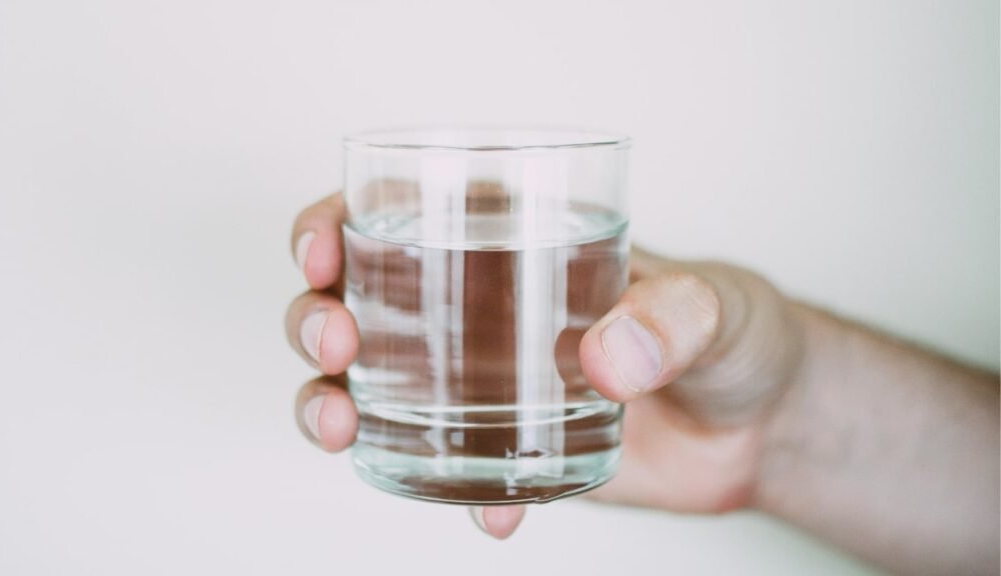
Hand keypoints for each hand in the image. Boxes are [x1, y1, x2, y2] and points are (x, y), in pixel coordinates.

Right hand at [285, 192, 803, 536]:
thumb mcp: (715, 306)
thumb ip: (672, 316)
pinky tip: (487, 514)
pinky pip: (444, 468)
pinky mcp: (506, 447)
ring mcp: (484, 382)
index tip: (322, 251)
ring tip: (340, 425)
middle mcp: (480, 308)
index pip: (399, 212)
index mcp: (515, 242)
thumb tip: (609, 353)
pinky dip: (445, 491)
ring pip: (369, 384)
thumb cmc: (735, 333)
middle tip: (336, 340)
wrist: (762, 427)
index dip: (335, 223)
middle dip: (315, 314)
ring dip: (330, 402)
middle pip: (355, 299)